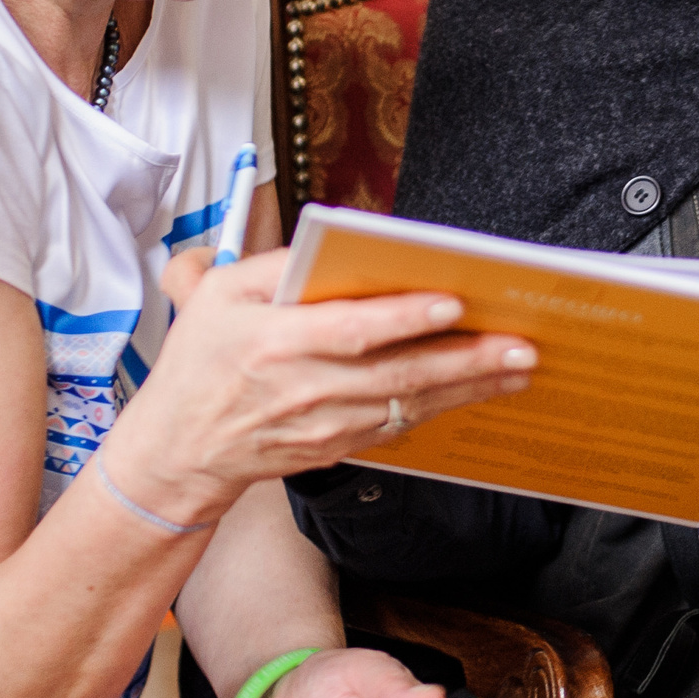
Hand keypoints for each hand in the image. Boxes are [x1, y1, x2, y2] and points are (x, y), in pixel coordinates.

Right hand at [96, 246, 535, 524]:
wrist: (178, 451)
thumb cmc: (196, 365)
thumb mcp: (213, 295)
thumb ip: (270, 265)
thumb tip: (326, 246)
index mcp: (273, 341)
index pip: (349, 330)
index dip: (402, 319)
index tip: (451, 303)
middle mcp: (304, 387)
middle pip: (396, 373)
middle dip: (464, 359)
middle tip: (520, 343)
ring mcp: (324, 424)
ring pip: (409, 404)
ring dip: (469, 386)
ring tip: (520, 366)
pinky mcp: (337, 446)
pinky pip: (400, 427)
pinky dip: (443, 408)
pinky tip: (480, 391)